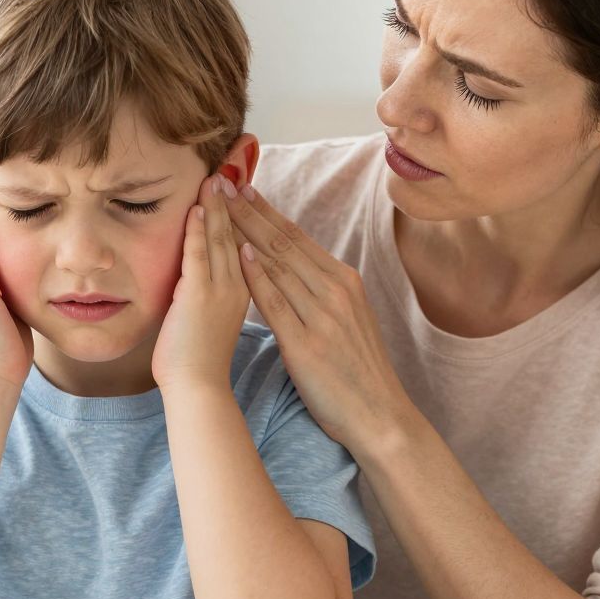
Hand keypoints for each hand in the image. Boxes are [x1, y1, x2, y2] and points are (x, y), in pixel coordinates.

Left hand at [153, 175, 249, 392]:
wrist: (199, 388)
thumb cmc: (199, 363)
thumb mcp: (211, 322)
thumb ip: (209, 297)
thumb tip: (193, 281)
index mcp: (244, 293)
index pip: (243, 245)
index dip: (239, 218)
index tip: (235, 194)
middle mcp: (238, 287)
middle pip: (236, 235)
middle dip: (231, 204)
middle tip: (226, 175)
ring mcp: (221, 290)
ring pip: (221, 239)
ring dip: (216, 207)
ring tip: (214, 179)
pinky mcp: (199, 295)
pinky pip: (200, 254)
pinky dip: (199, 229)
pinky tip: (198, 208)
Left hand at [225, 183, 411, 450]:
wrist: (380, 415)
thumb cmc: (357, 370)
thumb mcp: (346, 318)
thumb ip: (320, 292)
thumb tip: (292, 269)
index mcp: (343, 281)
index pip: (296, 237)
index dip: (266, 210)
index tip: (241, 188)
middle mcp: (334, 290)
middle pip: (283, 242)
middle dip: (248, 211)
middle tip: (221, 183)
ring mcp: (322, 316)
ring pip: (277, 264)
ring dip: (245, 232)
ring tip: (219, 209)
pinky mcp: (306, 344)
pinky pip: (276, 302)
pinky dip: (257, 277)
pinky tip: (238, 255)